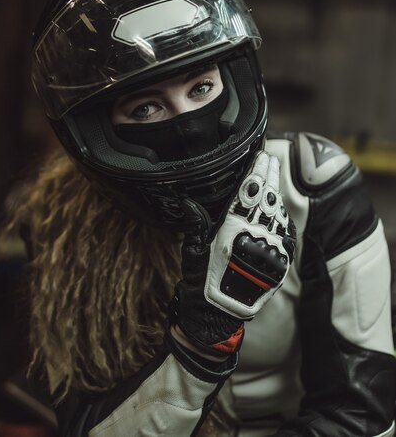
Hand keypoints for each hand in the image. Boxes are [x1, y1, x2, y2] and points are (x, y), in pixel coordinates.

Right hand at [169, 151, 296, 357]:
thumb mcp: (193, 251)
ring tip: (274, 178)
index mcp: (231, 230)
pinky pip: (285, 234)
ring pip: (277, 214)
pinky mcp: (279, 263)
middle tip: (270, 160)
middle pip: (265, 199)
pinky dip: (282, 219)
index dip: (254, 174)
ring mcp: (269, 250)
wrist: (220, 316)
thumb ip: (196, 224)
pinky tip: (279, 208)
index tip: (259, 158)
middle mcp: (254, 237)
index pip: (247, 194)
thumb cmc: (202, 284)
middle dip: (268, 177)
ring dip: (276, 194)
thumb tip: (191, 202)